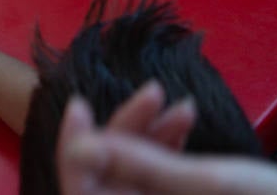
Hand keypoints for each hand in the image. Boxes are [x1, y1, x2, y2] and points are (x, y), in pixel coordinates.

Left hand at [57, 85, 276, 194]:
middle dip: (128, 131)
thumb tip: (78, 145)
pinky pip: (154, 178)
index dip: (74, 149)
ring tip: (184, 106)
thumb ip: (136, 164)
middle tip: (154, 91)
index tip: (79, 104)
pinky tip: (186, 120)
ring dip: (152, 135)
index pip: (81, 192)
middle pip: (108, 177)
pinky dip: (167, 148)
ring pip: (133, 173)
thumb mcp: (203, 182)